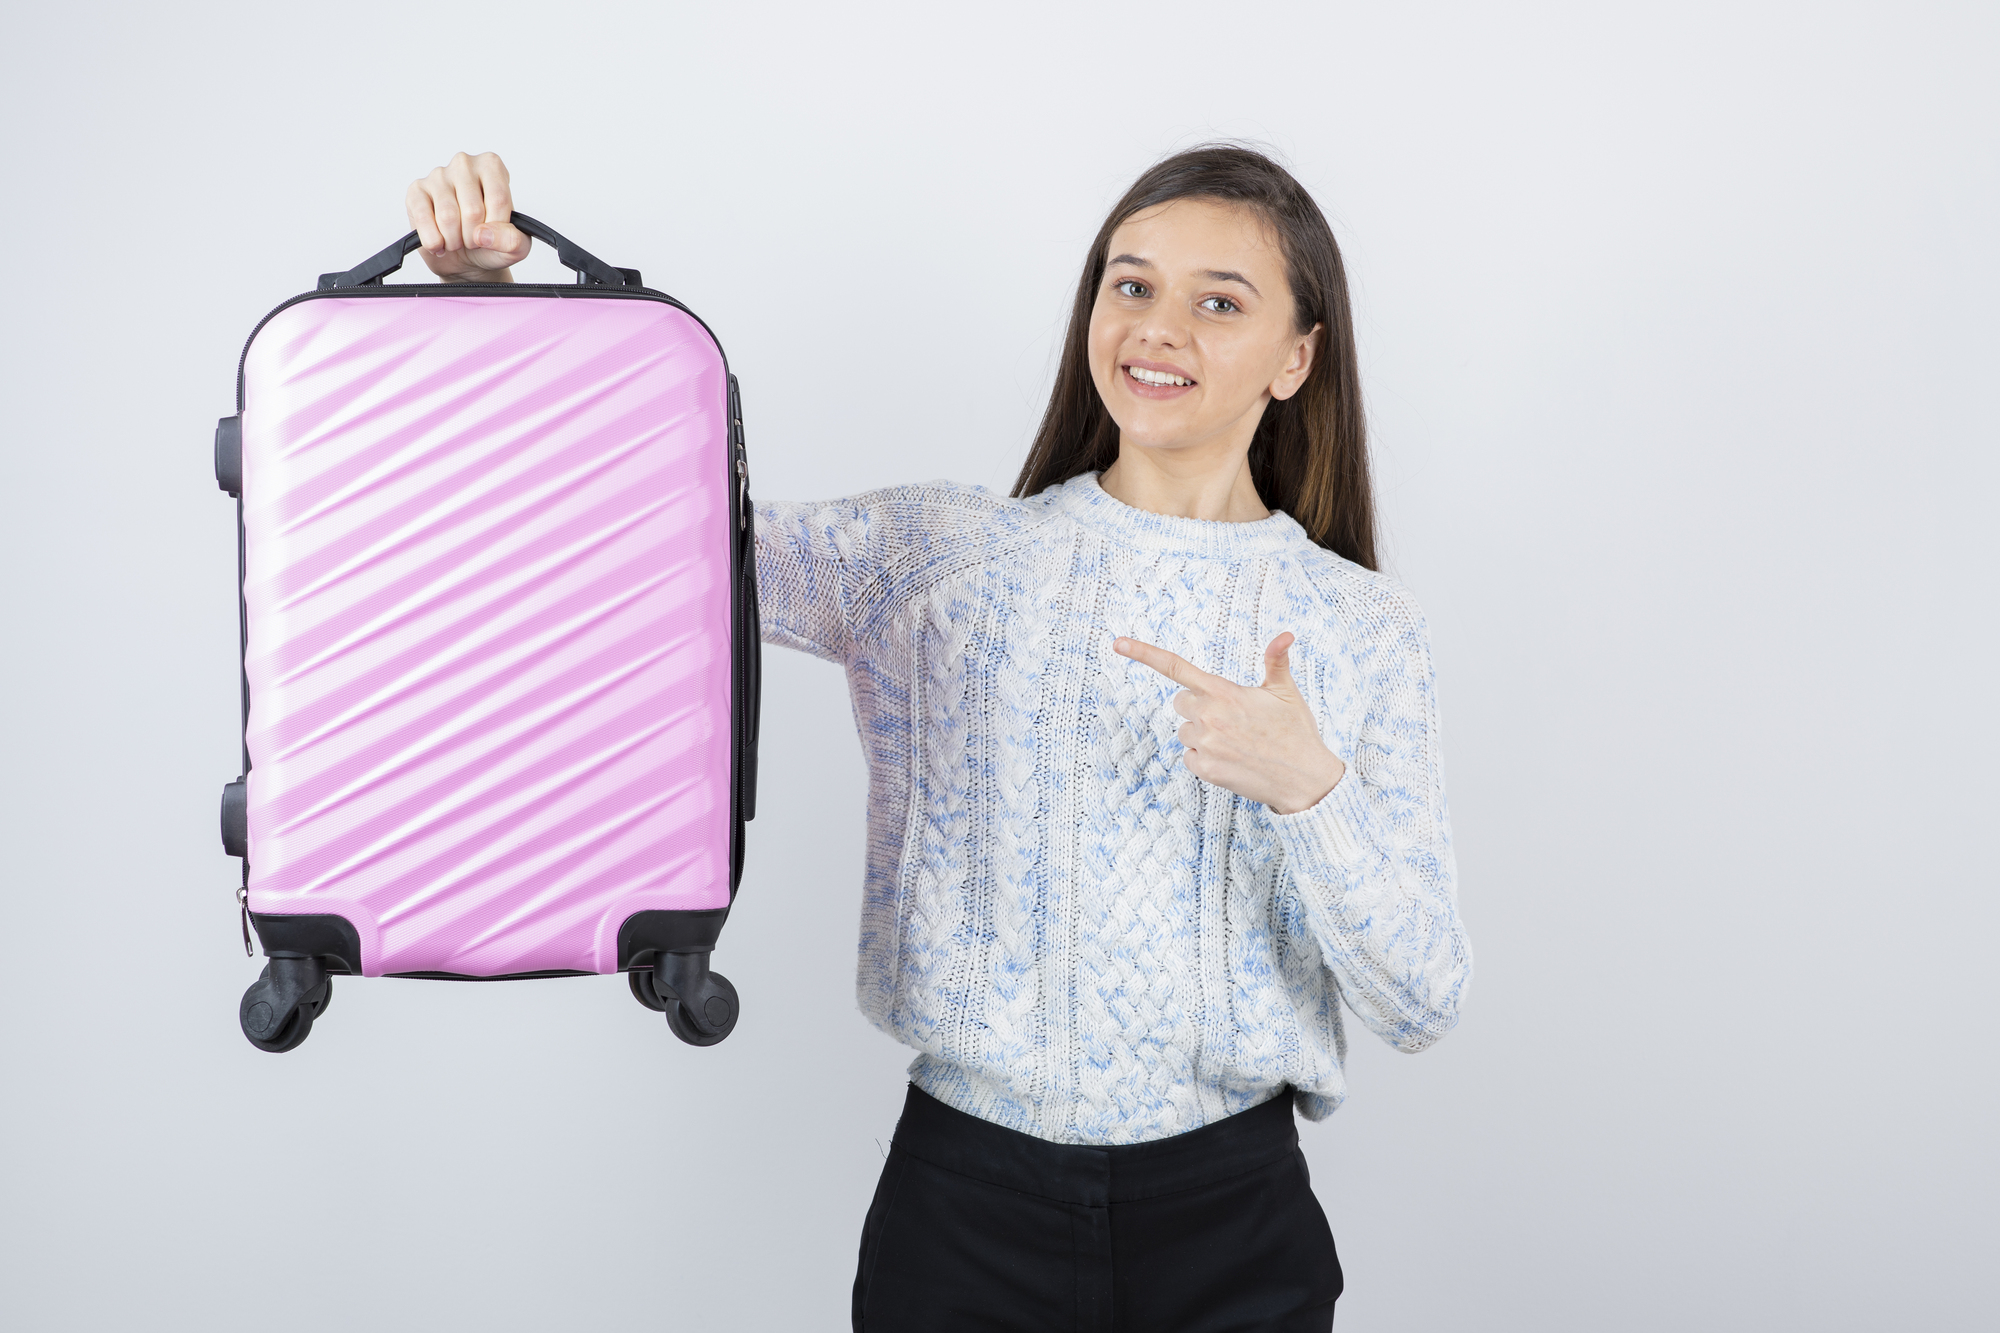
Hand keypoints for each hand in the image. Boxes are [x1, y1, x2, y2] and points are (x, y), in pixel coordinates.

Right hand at [405, 151, 530, 281]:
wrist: (467, 256)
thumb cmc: (491, 242)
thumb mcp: (516, 247)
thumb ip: (513, 241)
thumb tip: (484, 234)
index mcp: (492, 167)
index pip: (499, 199)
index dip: (496, 228)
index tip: (493, 235)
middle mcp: (464, 164)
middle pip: (473, 210)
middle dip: (474, 237)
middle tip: (473, 240)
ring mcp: (438, 175)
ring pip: (448, 216)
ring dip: (454, 240)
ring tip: (457, 241)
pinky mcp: (416, 191)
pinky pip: (423, 219)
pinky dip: (433, 240)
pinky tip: (439, 243)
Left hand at [1114, 631, 1346, 815]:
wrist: (1304, 779)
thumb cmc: (1296, 732)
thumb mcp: (1286, 692)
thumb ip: (1276, 661)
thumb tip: (1286, 634)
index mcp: (1223, 692)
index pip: (1176, 667)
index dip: (1144, 653)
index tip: (1118, 643)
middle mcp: (1208, 716)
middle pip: (1181, 703)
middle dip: (1199, 706)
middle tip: (1232, 717)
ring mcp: (1204, 745)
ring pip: (1186, 731)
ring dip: (1203, 734)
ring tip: (1237, 741)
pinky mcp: (1205, 770)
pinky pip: (1189, 757)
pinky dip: (1204, 757)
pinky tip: (1231, 759)